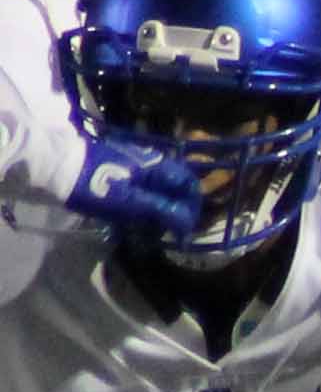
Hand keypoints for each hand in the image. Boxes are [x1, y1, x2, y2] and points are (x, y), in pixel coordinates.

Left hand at [59, 134, 196, 242]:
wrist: (56, 167)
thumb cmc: (96, 186)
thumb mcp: (131, 203)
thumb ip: (164, 211)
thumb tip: (190, 224)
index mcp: (159, 167)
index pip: (190, 186)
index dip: (192, 208)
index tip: (184, 230)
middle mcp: (152, 160)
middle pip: (176, 186)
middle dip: (177, 209)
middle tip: (167, 231)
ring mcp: (134, 162)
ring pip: (159, 186)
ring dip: (160, 207)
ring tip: (149, 226)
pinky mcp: (118, 166)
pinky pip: (142, 185)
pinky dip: (144, 201)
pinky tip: (131, 214)